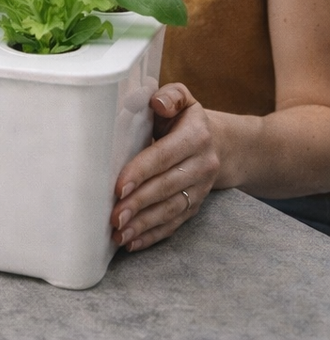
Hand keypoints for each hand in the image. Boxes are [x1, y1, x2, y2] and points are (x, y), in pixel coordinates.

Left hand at [111, 83, 219, 251]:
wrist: (226, 145)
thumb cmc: (188, 119)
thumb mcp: (183, 99)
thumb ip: (170, 96)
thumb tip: (157, 102)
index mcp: (195, 136)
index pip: (164, 156)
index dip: (141, 171)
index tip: (119, 187)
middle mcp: (202, 165)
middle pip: (167, 187)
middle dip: (139, 204)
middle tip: (114, 217)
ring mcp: (200, 188)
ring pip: (171, 209)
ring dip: (144, 224)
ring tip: (119, 234)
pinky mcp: (196, 205)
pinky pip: (175, 222)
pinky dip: (153, 235)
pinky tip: (132, 243)